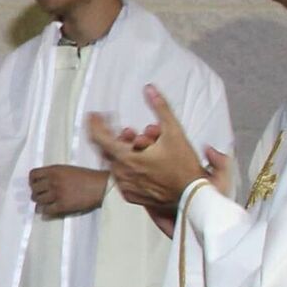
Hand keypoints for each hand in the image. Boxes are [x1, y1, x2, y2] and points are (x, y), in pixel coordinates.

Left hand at [29, 164, 109, 218]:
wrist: (100, 186)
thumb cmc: (86, 177)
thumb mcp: (67, 170)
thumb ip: (53, 173)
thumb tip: (42, 181)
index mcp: (54, 170)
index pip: (33, 175)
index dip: (32, 181)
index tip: (35, 184)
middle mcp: (53, 181)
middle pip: (34, 189)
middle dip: (36, 192)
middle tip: (41, 195)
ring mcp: (57, 194)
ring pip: (38, 200)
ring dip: (40, 202)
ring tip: (45, 203)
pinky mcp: (62, 205)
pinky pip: (46, 210)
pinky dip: (45, 211)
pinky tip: (47, 210)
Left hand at [89, 88, 217, 226]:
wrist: (192, 197)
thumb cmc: (184, 166)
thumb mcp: (175, 132)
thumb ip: (160, 108)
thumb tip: (149, 89)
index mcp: (127, 158)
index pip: (99, 138)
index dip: (94, 124)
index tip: (94, 115)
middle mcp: (122, 174)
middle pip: (107, 150)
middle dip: (116, 137)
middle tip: (128, 131)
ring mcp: (125, 187)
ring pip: (115, 164)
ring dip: (123, 152)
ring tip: (139, 144)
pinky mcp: (131, 196)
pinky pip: (121, 178)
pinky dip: (127, 167)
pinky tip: (140, 161)